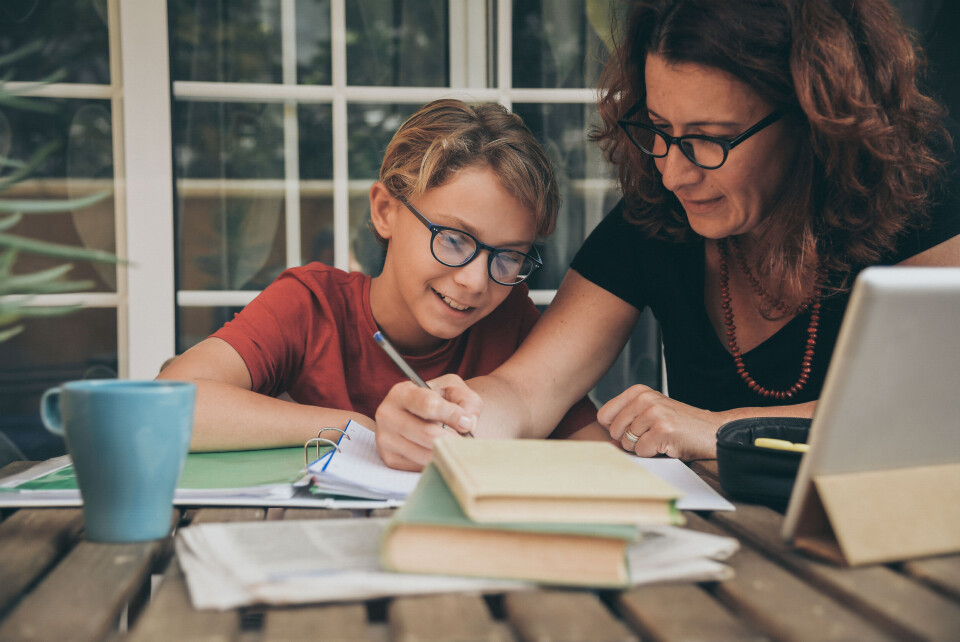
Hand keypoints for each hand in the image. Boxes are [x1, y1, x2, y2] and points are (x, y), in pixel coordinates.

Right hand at [374, 374, 481, 470]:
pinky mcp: (390, 459)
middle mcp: (387, 415)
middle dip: (452, 438)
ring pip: (425, 454)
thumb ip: (466, 402)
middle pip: (427, 434)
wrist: (427, 416)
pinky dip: (436, 461)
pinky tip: (439, 451)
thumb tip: (467, 424)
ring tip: (454, 444)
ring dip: (446, 451)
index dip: (452, 415)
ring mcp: (385, 439)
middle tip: (463, 438)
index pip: (428, 405)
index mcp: (401, 393)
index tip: (466, 422)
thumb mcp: (455, 390)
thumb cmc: (442, 400)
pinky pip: (420, 467)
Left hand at [597, 385, 721, 459]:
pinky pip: (642, 451)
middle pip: (614, 431)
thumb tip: (607, 441)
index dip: (615, 429)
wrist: (713, 431)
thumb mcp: (651, 413)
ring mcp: (654, 413)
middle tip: (651, 435)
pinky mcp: (662, 430)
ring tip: (661, 439)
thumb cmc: (681, 425)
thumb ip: (626, 422)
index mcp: (639, 392)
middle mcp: (645, 399)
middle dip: (630, 441)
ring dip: (643, 448)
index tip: (633, 429)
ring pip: (627, 443)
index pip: (604, 414)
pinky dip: (653, 454)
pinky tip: (667, 445)